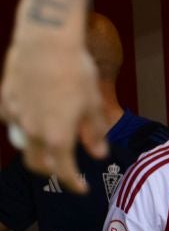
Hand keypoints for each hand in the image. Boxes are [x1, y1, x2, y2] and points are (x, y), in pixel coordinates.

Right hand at [1, 28, 103, 193]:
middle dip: (50, 171)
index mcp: (58, 137)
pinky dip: (20, 125)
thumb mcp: (93, 105)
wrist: (46, 42)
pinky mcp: (5, 99)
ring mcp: (15, 115)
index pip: (64, 172)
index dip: (74, 183)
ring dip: (34, 149)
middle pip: (36, 164)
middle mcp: (32, 131)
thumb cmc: (76, 72)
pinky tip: (30, 117)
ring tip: (47, 143)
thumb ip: (94, 133)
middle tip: (62, 168)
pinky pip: (10, 120)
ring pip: (20, 143)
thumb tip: (98, 154)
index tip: (82, 188)